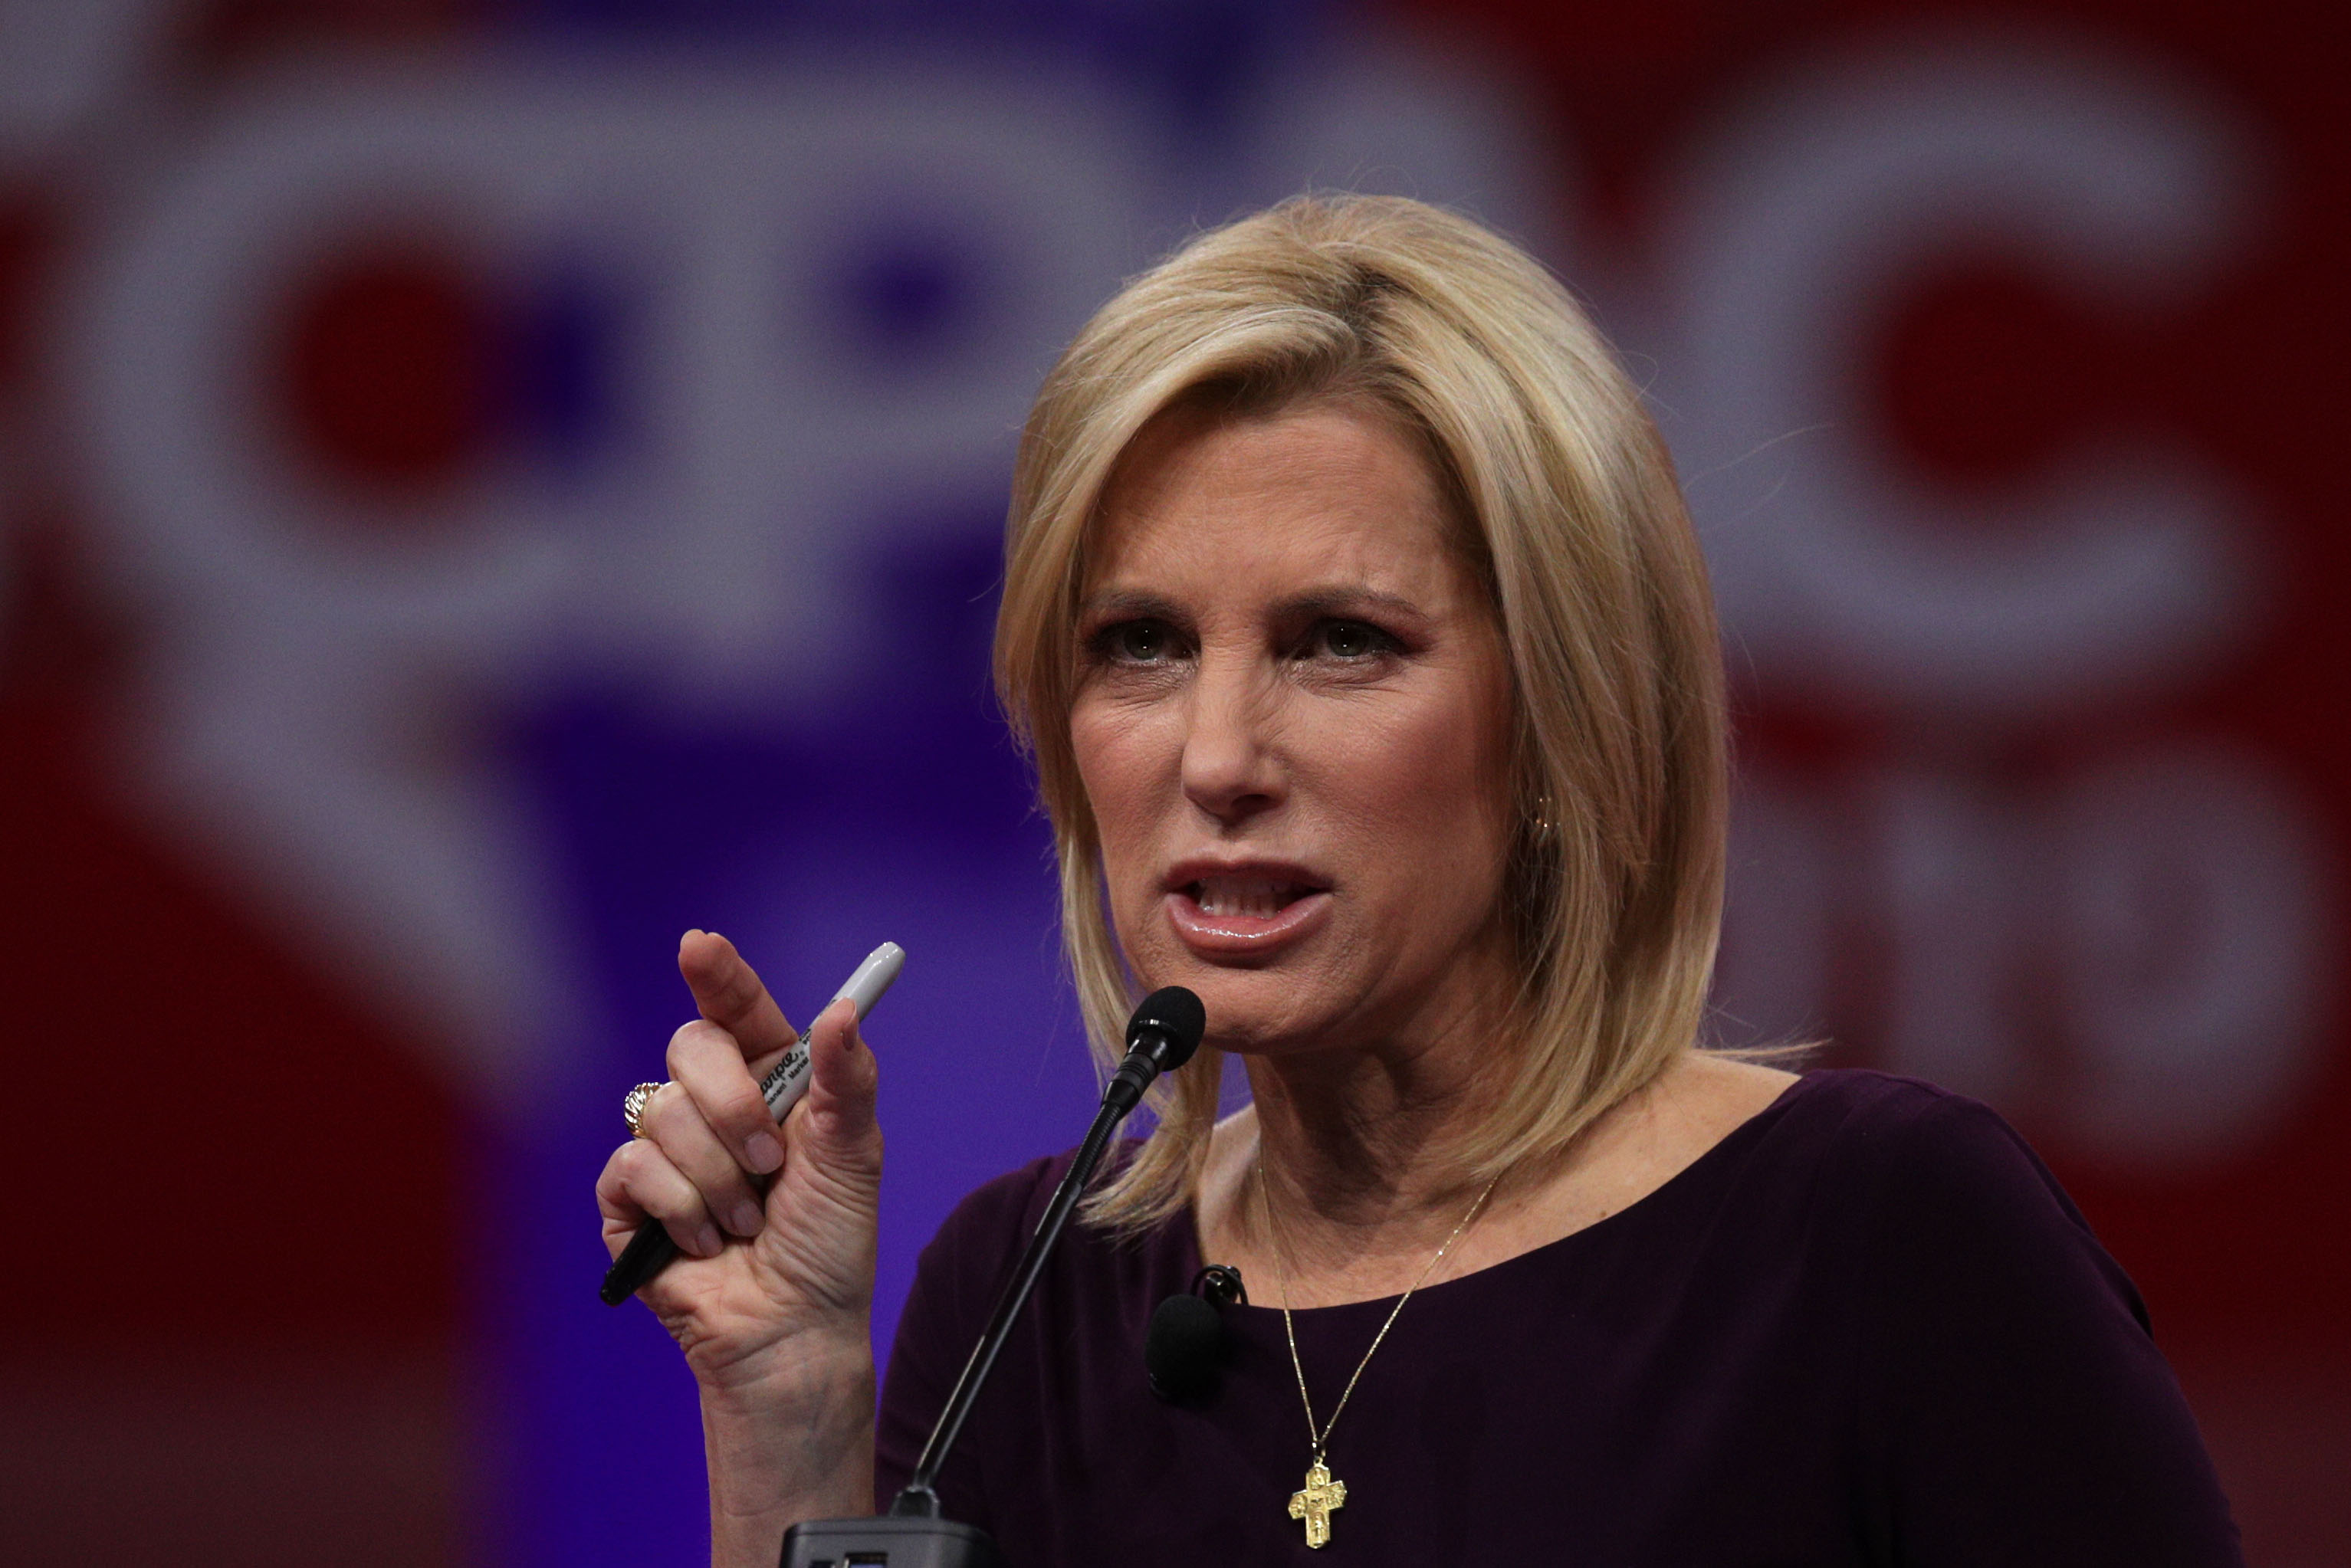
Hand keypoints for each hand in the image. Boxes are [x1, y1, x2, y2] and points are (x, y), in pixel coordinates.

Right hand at [596, 931, 883, 1397]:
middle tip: (770, 1162)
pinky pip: (633, 1167)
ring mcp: (666, 1149)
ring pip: (663, 1112)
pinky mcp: (627, 1199)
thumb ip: (848, 1079)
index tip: (701, 945)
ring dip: (718, 1178)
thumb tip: (840, 1010)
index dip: (718, 974)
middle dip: (733, 1105)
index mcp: (771, 1079)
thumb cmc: (830, 1243)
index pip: (737, 1009)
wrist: (794, 1329)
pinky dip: (682, 1209)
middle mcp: (714, 1104)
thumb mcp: (855, 1156)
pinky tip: (705, 1243)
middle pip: (691, 1049)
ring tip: (747, 1221)